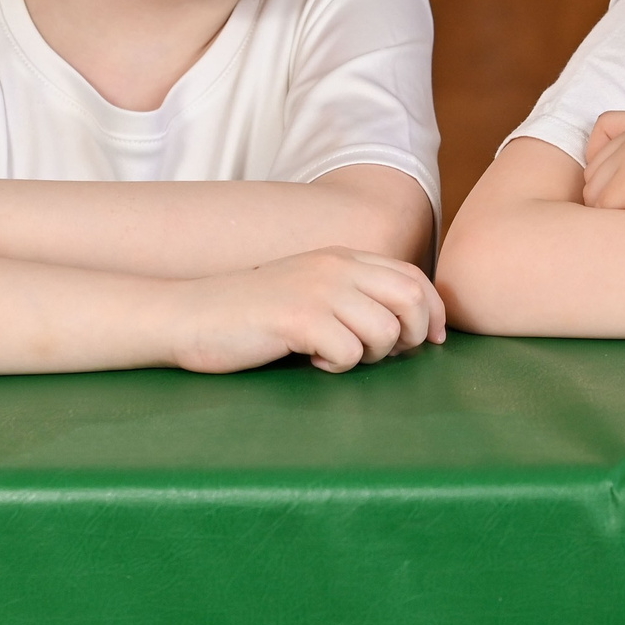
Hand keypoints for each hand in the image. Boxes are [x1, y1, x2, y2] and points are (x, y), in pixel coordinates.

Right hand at [171, 248, 446, 373]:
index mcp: (343, 257)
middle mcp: (337, 267)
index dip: (435, 311)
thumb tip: (410, 327)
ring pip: (386, 331)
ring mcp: (319, 290)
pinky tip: (312, 362)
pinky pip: (349, 353)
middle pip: (412, 300)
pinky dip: (337, 367)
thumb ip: (353, 296)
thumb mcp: (310, 290)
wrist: (189, 316)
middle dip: (413, 336)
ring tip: (337, 357)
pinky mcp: (299, 318)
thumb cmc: (251, 314)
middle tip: (388, 356)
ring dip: (370, 356)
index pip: (413, 277)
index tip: (435, 340)